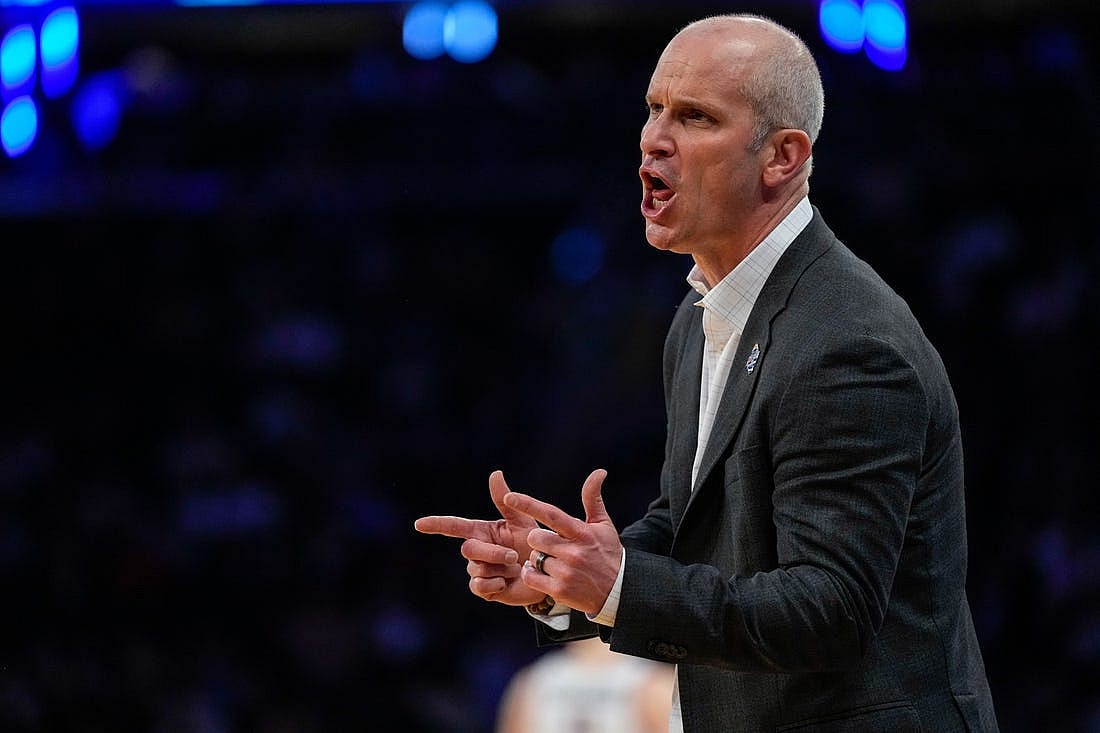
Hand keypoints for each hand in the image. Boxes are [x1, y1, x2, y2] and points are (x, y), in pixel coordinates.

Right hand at [414, 470, 545, 606]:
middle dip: (492, 552)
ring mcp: (478, 570)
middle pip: (469, 549)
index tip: (419, 524)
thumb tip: (495, 473)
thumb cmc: (534, 544)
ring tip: (516, 568)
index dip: (436, 524)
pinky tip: (508, 582)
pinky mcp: (484, 589)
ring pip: (477, 568)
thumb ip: (505, 501)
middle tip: (514, 556)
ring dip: (500, 568)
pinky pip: (480, 586)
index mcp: (482, 531)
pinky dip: (497, 583)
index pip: (454, 526)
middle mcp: (477, 550)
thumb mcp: (521, 521)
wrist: (547, 572)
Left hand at [504, 469, 622, 615]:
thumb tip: (599, 471)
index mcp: (581, 533)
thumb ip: (593, 498)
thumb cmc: (608, 553)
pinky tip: (543, 574)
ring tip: (553, 562)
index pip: (551, 514)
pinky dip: (532, 574)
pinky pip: (531, 576)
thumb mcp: (602, 525)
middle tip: (551, 546)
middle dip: (538, 540)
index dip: (528, 504)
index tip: (509, 497)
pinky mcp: (560, 590)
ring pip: (533, 558)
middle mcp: (573, 552)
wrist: (618, 591)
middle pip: (535, 537)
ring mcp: (566, 572)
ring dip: (537, 558)